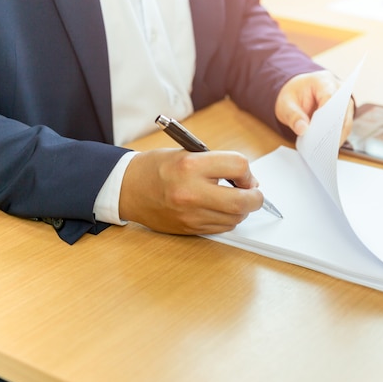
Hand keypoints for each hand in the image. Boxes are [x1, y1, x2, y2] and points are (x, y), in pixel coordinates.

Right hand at [118, 149, 262, 234]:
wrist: (127, 188)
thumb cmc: (156, 168)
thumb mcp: (187, 153)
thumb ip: (217, 163)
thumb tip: (247, 178)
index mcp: (191, 165)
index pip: (238, 166)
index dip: (247, 172)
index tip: (244, 174)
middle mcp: (192, 192)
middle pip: (243, 201)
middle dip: (255, 197)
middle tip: (253, 192)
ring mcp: (190, 214)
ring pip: (235, 218)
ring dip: (241, 210)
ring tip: (233, 199)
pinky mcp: (189, 228)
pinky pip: (221, 228)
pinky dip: (227, 219)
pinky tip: (219, 209)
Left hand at [274, 70, 354, 145]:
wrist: (295, 93)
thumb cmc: (292, 96)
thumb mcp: (285, 104)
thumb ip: (293, 116)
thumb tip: (303, 129)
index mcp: (322, 80)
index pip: (330, 97)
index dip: (328, 115)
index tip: (322, 131)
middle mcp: (337, 89)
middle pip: (343, 110)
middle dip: (334, 128)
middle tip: (325, 146)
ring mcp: (343, 101)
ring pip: (346, 120)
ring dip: (337, 135)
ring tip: (326, 150)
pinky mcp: (343, 113)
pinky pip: (343, 127)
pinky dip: (336, 137)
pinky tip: (327, 147)